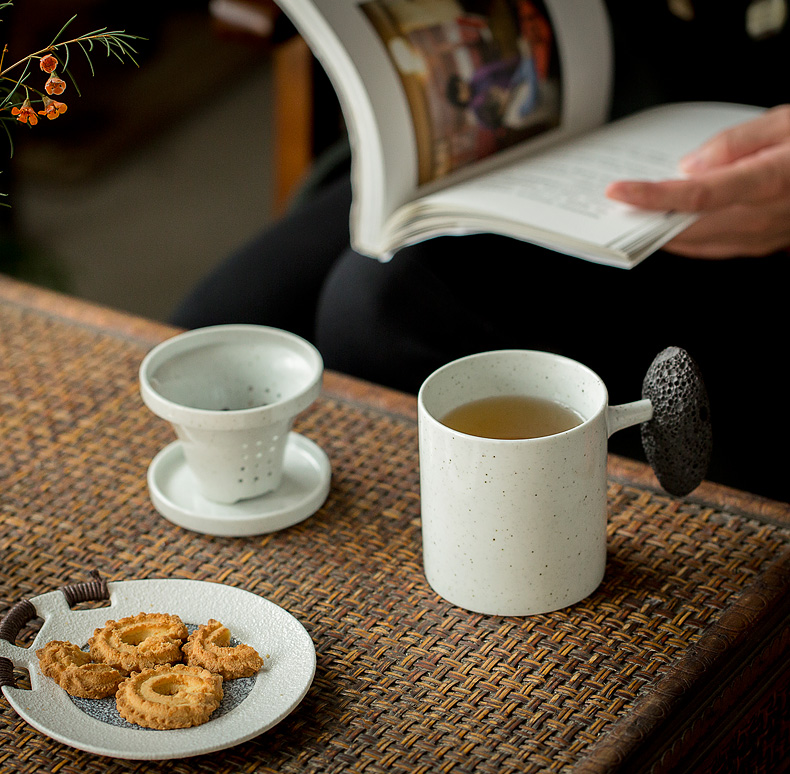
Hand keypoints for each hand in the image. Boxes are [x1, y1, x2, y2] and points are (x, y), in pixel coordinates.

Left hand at [605, 105, 789, 257]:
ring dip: (664, 233)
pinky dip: (689, 240)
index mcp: (771, 179)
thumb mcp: (787, 120)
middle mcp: (767, 214)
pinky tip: (673, 227)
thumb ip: (734, 143)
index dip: (653, 196)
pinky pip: (718, 248)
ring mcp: (768, 235)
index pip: (697, 194)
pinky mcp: (768, 243)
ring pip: (701, 243)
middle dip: (649, 219)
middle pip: (691, 226)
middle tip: (617, 207)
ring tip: (636, 216)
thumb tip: (690, 167)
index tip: (620, 191)